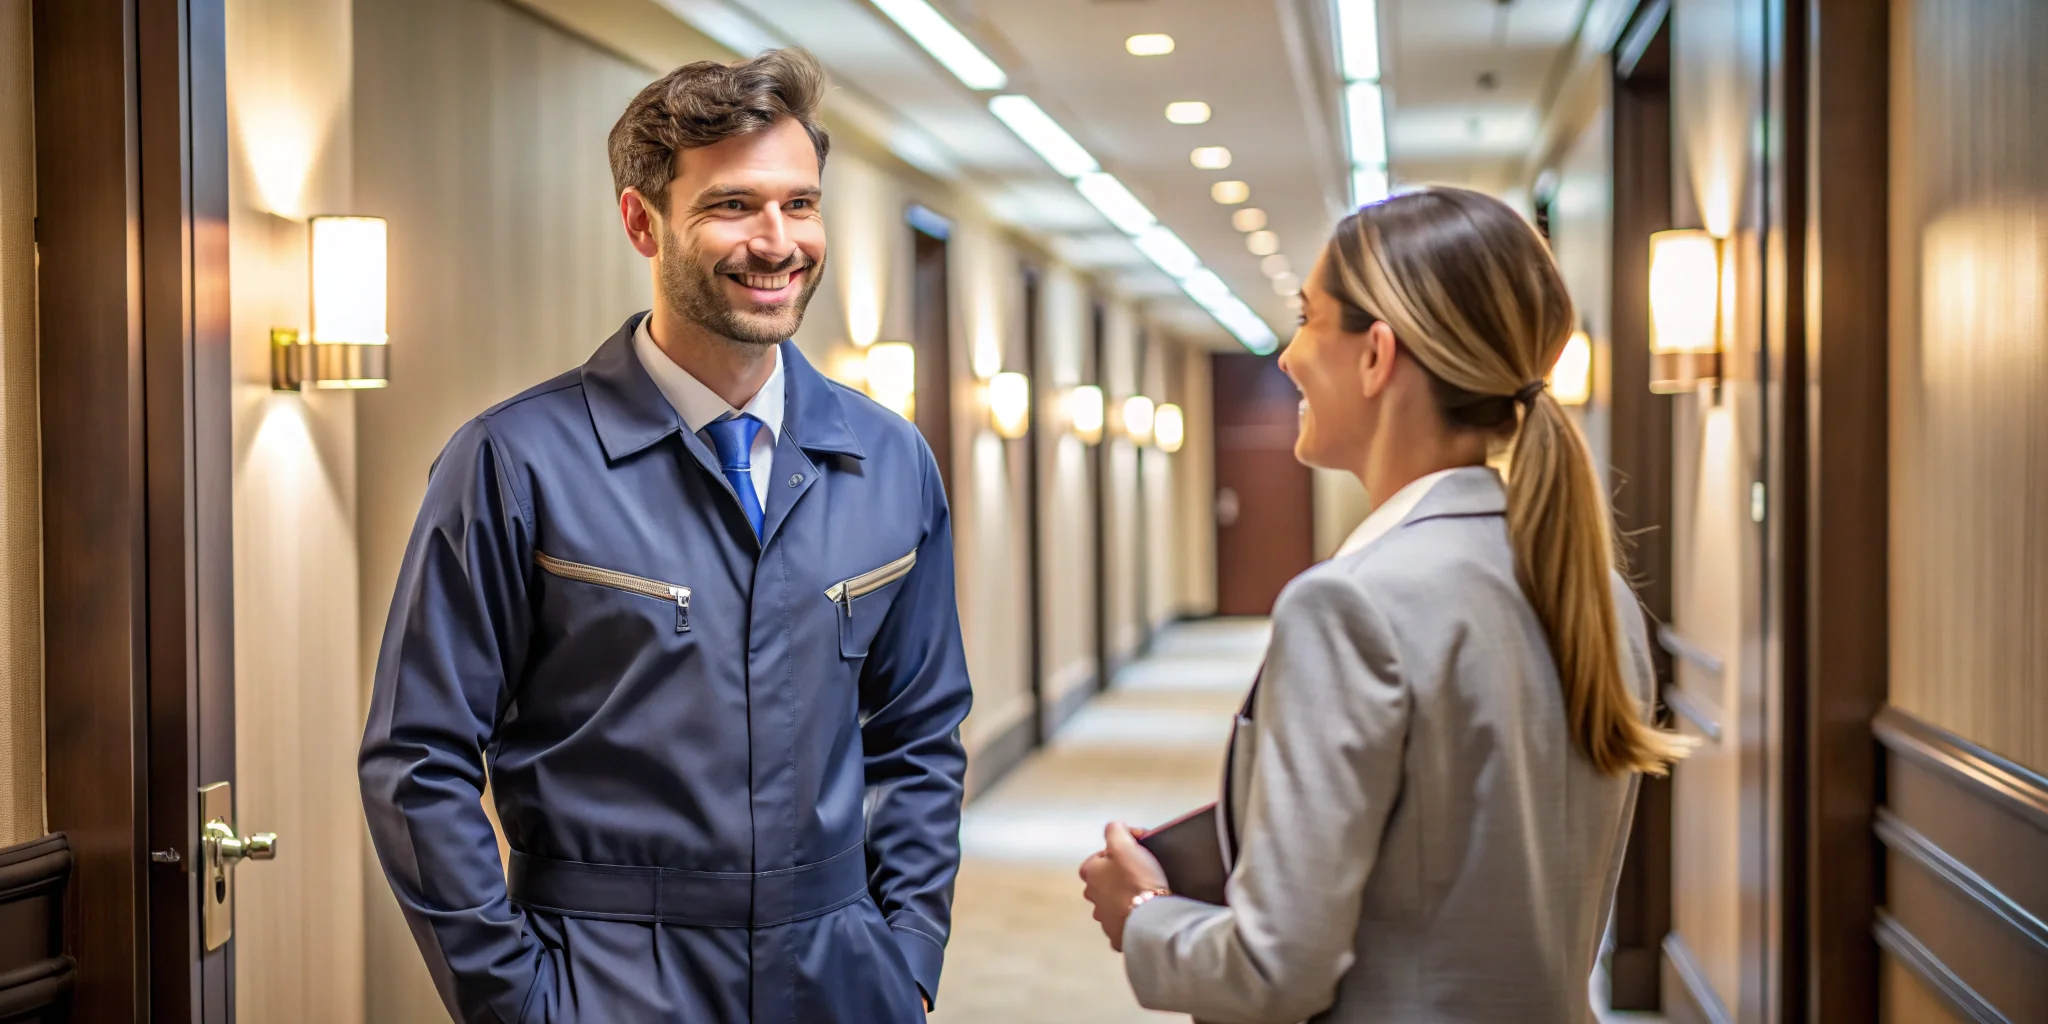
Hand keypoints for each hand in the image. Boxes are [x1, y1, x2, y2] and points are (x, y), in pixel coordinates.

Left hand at [1078, 821, 1169, 951]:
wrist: (1151, 919)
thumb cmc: (1137, 879)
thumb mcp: (1124, 844)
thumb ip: (1115, 829)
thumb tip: (1115, 827)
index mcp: (1089, 872)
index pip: (1100, 856)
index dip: (1120, 852)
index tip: (1137, 853)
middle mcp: (1092, 896)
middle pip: (1106, 880)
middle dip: (1121, 876)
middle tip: (1143, 873)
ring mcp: (1104, 918)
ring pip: (1114, 903)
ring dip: (1127, 898)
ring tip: (1147, 895)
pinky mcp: (1117, 936)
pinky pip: (1125, 924)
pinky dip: (1134, 919)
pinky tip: (1147, 914)